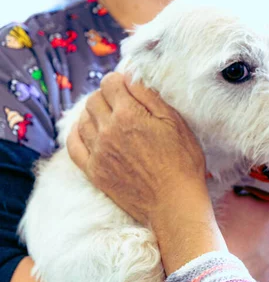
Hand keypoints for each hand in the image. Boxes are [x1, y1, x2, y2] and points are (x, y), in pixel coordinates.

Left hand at [67, 73, 224, 274]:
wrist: (174, 204)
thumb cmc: (182, 163)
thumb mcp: (176, 123)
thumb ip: (150, 97)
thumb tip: (131, 77)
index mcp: (128, 115)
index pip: (110, 83)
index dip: (119, 80)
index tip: (127, 85)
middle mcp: (107, 131)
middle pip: (94, 100)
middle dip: (107, 95)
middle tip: (122, 102)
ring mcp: (98, 152)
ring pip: (83, 120)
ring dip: (94, 113)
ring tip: (109, 117)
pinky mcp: (94, 171)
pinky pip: (74, 146)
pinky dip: (77, 133)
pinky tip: (86, 131)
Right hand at [215, 191, 268, 281]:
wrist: (219, 269)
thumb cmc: (222, 230)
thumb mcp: (226, 199)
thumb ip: (239, 188)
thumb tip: (241, 183)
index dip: (255, 202)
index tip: (243, 206)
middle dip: (259, 221)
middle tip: (240, 227)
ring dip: (260, 241)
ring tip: (240, 244)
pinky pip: (267, 260)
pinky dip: (258, 258)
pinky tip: (244, 257)